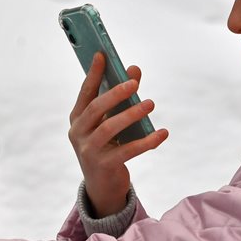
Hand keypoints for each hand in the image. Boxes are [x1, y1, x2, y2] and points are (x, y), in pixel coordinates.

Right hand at [68, 52, 168, 216]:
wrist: (102, 186)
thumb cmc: (107, 146)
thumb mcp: (111, 121)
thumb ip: (122, 97)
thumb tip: (135, 70)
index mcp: (77, 118)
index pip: (85, 92)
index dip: (93, 74)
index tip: (102, 55)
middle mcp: (78, 133)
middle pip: (95, 109)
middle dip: (115, 94)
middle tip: (134, 83)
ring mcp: (88, 150)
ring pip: (109, 128)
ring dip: (131, 115)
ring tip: (150, 104)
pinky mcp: (103, 166)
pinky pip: (127, 151)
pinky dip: (146, 141)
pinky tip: (162, 133)